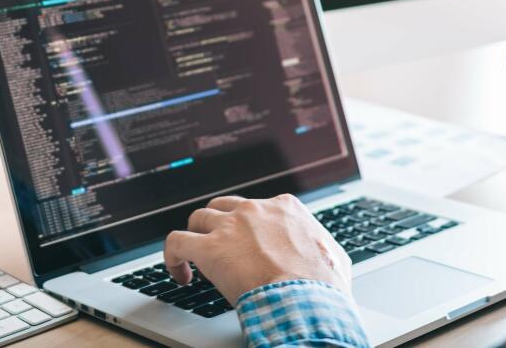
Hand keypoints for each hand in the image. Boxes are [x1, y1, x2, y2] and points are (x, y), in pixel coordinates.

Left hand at [163, 194, 351, 304]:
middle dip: (218, 225)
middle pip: (223, 206)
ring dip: (195, 236)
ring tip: (195, 260)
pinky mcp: (209, 248)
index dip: (248, 228)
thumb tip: (327, 257)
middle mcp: (255, 210)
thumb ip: (323, 248)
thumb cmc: (323, 285)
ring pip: (198, 218)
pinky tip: (179, 272)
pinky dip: (172, 255)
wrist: (306, 299)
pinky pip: (176, 241)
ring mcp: (230, 226)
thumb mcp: (333, 256)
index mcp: (284, 207)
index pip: (257, 207)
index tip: (247, 246)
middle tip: (218, 248)